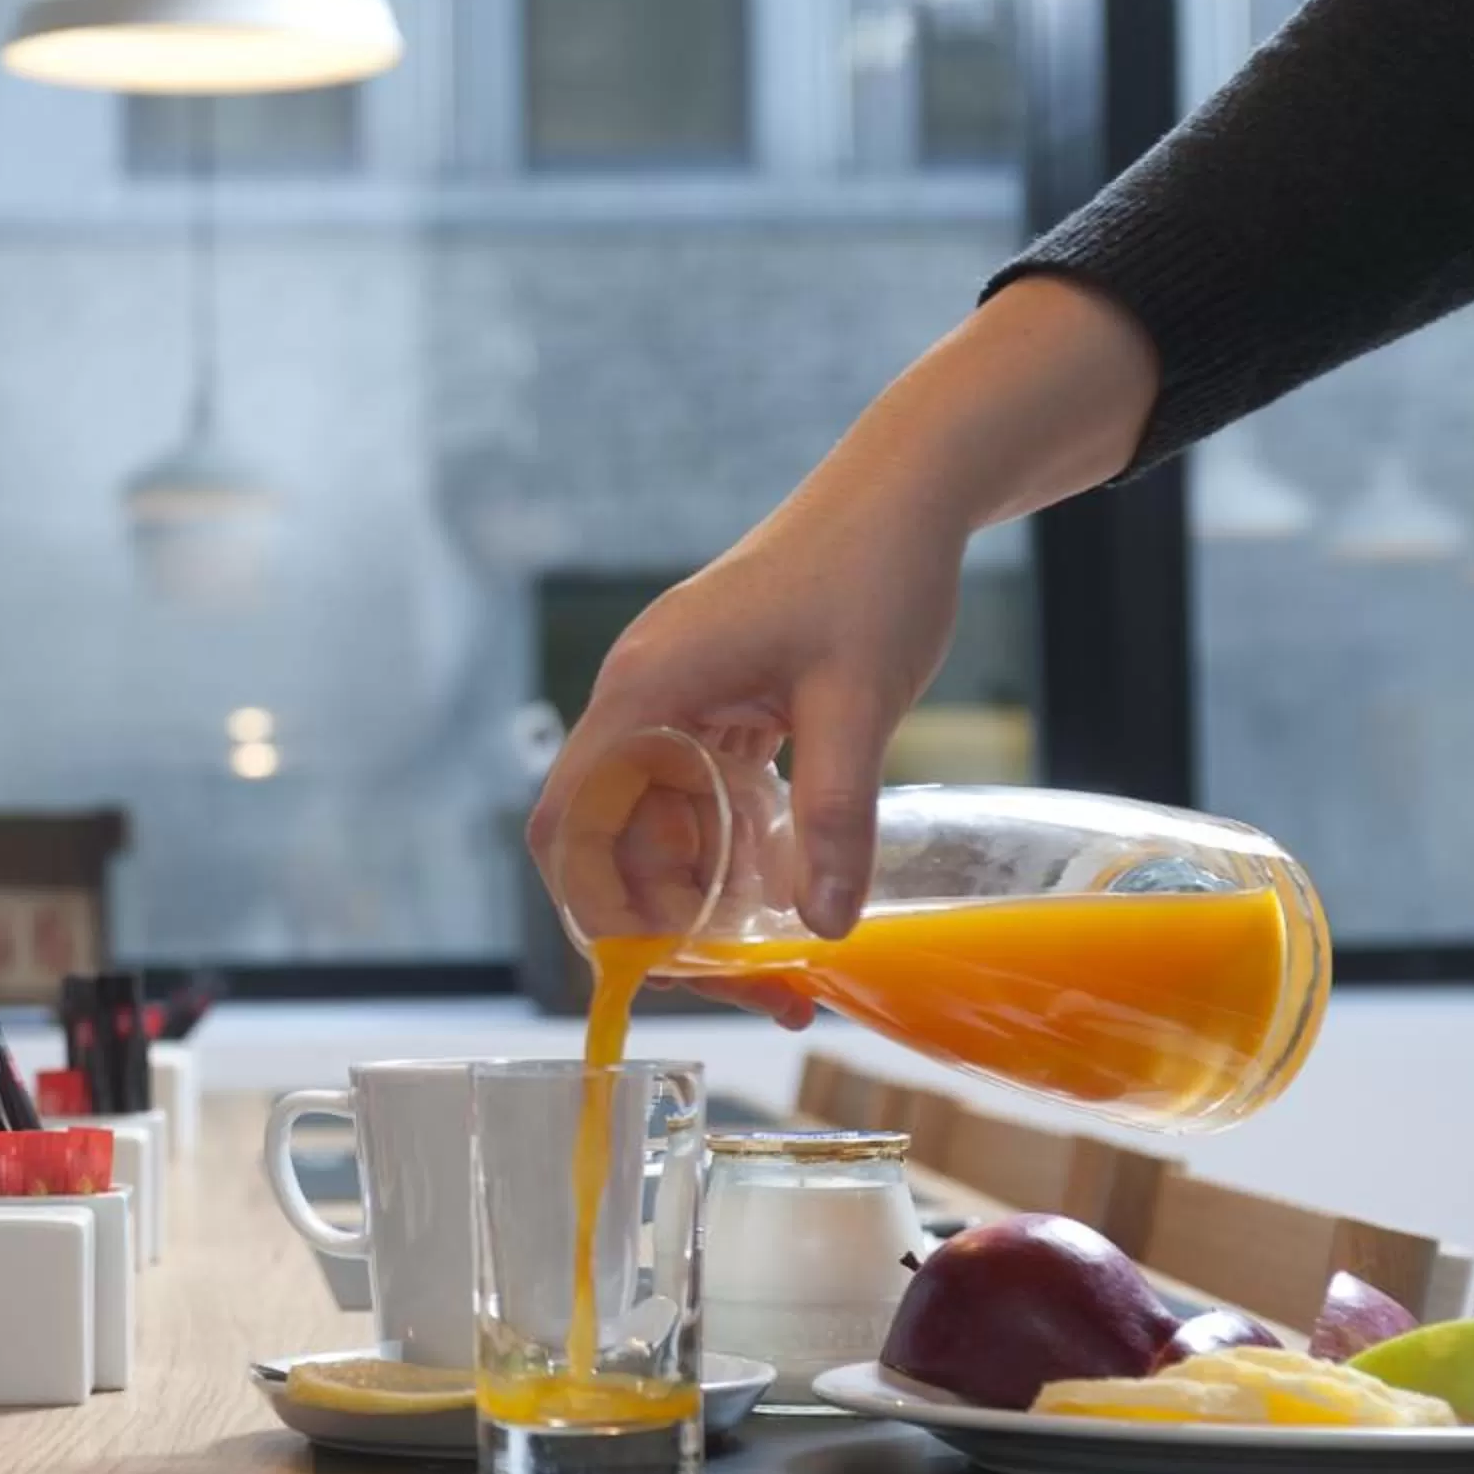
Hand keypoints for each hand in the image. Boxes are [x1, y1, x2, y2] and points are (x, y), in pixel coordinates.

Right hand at [528, 487, 967, 1026]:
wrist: (904, 487)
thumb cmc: (872, 573)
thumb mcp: (858, 702)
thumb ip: (834, 817)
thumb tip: (820, 927)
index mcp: (647, 691)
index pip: (570, 822)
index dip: (597, 906)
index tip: (670, 968)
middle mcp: (641, 696)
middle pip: (615, 839)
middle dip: (672, 922)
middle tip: (763, 986)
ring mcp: (674, 697)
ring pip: (659, 822)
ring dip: (707, 890)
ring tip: (788, 950)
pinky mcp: (714, 698)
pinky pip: (697, 792)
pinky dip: (733, 844)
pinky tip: (793, 873)